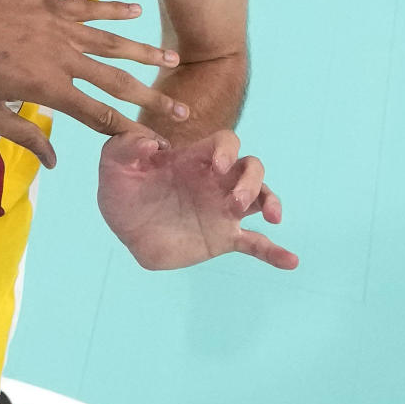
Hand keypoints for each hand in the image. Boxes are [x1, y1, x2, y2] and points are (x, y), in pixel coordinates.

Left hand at [0, 0, 181, 167]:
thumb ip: (23, 134)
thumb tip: (53, 161)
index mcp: (47, 88)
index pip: (96, 114)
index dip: (126, 129)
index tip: (152, 139)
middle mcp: (61, 57)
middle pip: (116, 81)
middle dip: (151, 97)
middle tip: (181, 110)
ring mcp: (57, 26)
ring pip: (111, 41)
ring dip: (144, 51)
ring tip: (173, 58)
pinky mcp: (47, 1)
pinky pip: (88, 7)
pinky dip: (114, 8)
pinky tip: (137, 11)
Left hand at [97, 127, 295, 270]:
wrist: (124, 230)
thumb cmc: (122, 190)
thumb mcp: (113, 164)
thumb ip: (124, 147)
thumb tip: (151, 144)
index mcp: (194, 158)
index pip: (225, 142)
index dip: (227, 150)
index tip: (215, 166)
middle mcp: (216, 181)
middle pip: (252, 167)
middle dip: (252, 181)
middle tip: (236, 201)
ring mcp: (223, 209)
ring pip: (262, 197)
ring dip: (270, 202)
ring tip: (270, 217)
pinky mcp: (223, 237)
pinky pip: (257, 243)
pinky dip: (275, 252)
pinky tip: (291, 261)